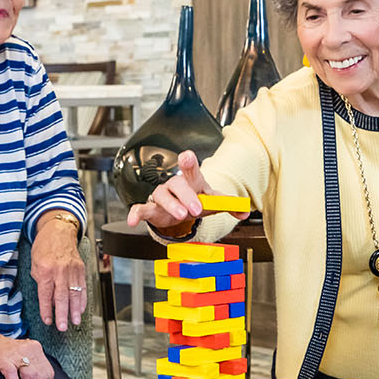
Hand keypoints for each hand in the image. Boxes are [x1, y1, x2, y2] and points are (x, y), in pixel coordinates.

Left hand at [30, 213, 86, 330]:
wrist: (59, 229)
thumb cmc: (44, 246)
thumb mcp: (34, 263)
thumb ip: (40, 281)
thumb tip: (47, 298)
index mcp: (45, 270)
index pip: (46, 294)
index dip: (47, 310)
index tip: (48, 321)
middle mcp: (60, 270)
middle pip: (62, 296)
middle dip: (62, 314)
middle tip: (63, 327)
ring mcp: (72, 269)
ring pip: (75, 293)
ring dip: (75, 310)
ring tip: (75, 322)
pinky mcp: (81, 268)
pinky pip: (82, 287)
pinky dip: (82, 299)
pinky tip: (81, 309)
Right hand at [126, 151, 247, 232]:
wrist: (183, 210)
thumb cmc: (197, 200)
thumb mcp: (214, 203)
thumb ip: (229, 205)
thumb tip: (245, 212)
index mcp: (192, 180)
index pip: (190, 168)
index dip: (188, 162)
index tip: (187, 157)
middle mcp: (175, 185)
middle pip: (178, 184)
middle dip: (187, 196)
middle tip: (196, 209)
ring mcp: (161, 196)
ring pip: (161, 196)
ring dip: (171, 206)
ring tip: (181, 215)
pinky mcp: (150, 208)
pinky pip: (140, 208)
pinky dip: (136, 214)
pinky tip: (133, 221)